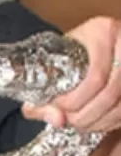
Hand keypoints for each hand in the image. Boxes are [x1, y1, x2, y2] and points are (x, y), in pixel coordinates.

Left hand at [23, 16, 120, 131]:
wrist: (84, 45)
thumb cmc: (66, 53)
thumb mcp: (49, 66)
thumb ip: (42, 97)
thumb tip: (57, 119)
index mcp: (101, 31)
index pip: (95, 76)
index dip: (75, 100)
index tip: (59, 109)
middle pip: (111, 92)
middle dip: (87, 115)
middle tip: (70, 122)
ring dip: (101, 121)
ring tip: (81, 124)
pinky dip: (113, 121)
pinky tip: (98, 122)